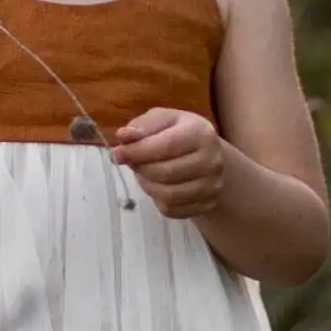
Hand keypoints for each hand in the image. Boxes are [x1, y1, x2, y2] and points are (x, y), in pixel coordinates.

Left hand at [109, 108, 225, 218]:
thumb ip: (142, 126)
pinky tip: (158, 186)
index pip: (166, 146)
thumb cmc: (179, 133)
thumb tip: (124, 136)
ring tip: (144, 174)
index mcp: (202, 133)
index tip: (117, 153)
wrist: (208, 156)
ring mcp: (213, 186)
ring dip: (147, 186)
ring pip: (168, 195)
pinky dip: (157, 200)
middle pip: (166, 173)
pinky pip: (172, 210)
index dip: (138, 151)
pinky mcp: (207, 205)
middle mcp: (213, 160)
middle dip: (141, 169)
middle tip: (133, 163)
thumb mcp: (162, 120)